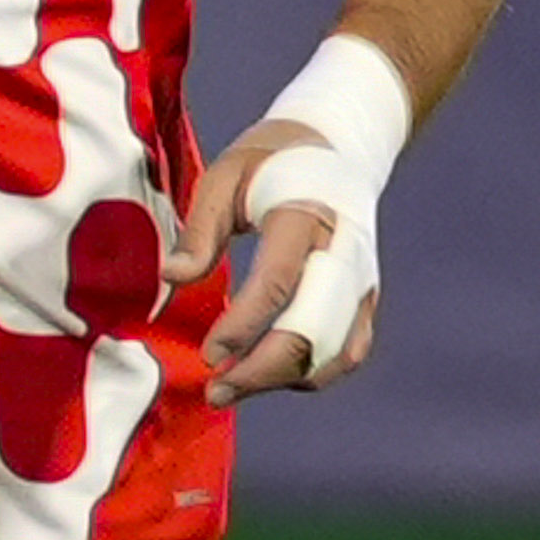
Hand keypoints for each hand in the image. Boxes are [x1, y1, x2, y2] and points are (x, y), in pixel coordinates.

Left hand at [161, 122, 381, 405]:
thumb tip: (173, 279)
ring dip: (284, 380)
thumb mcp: (224, 176)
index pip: (279, 282)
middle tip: (215, 391)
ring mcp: (362, 280)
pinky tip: (268, 375)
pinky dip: (310, 373)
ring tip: (231, 389)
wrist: (339, 148)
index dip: (244, 326)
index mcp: (307, 216)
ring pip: (334, 351)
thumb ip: (200, 229)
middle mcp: (344, 254)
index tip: (208, 355)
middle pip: (314, 331)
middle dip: (263, 371)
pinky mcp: (366, 299)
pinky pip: (346, 351)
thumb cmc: (269, 162)